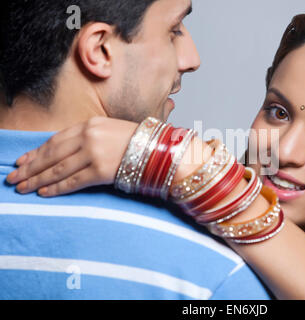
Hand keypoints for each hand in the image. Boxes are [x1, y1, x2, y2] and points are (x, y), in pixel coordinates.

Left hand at [6, 117, 138, 196]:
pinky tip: (44, 193)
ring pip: (58, 169)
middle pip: (51, 155)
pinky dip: (57, 188)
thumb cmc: (137, 141)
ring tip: (22, 188)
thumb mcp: (109, 129)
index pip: (55, 140)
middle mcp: (88, 137)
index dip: (35, 153)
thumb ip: (88, 136)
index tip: (21, 162)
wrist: (160, 149)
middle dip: (30, 168)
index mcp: (89, 125)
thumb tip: (66, 151)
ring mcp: (94, 154)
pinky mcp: (100, 171)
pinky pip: (73, 181)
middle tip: (12, 178)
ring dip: (38, 180)